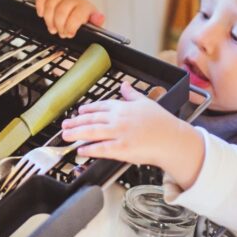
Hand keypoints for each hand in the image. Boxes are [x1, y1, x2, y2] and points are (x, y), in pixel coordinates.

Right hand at [35, 0, 104, 37]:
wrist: (82, 14)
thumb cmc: (86, 21)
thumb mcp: (94, 25)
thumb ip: (96, 22)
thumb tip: (99, 17)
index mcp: (85, 6)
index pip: (76, 14)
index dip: (71, 26)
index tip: (70, 34)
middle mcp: (73, 0)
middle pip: (61, 11)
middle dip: (60, 26)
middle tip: (62, 34)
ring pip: (50, 4)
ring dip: (49, 19)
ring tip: (53, 29)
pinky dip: (40, 5)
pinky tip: (42, 15)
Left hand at [61, 81, 205, 188]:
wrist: (172, 138)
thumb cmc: (162, 122)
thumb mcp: (146, 102)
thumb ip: (131, 94)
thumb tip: (123, 85)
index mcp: (123, 107)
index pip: (100, 106)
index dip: (87, 110)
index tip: (78, 112)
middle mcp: (118, 119)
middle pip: (92, 120)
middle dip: (75, 122)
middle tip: (64, 125)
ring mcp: (119, 134)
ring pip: (92, 132)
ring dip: (76, 134)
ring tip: (66, 136)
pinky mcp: (122, 149)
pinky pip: (102, 149)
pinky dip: (89, 149)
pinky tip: (80, 150)